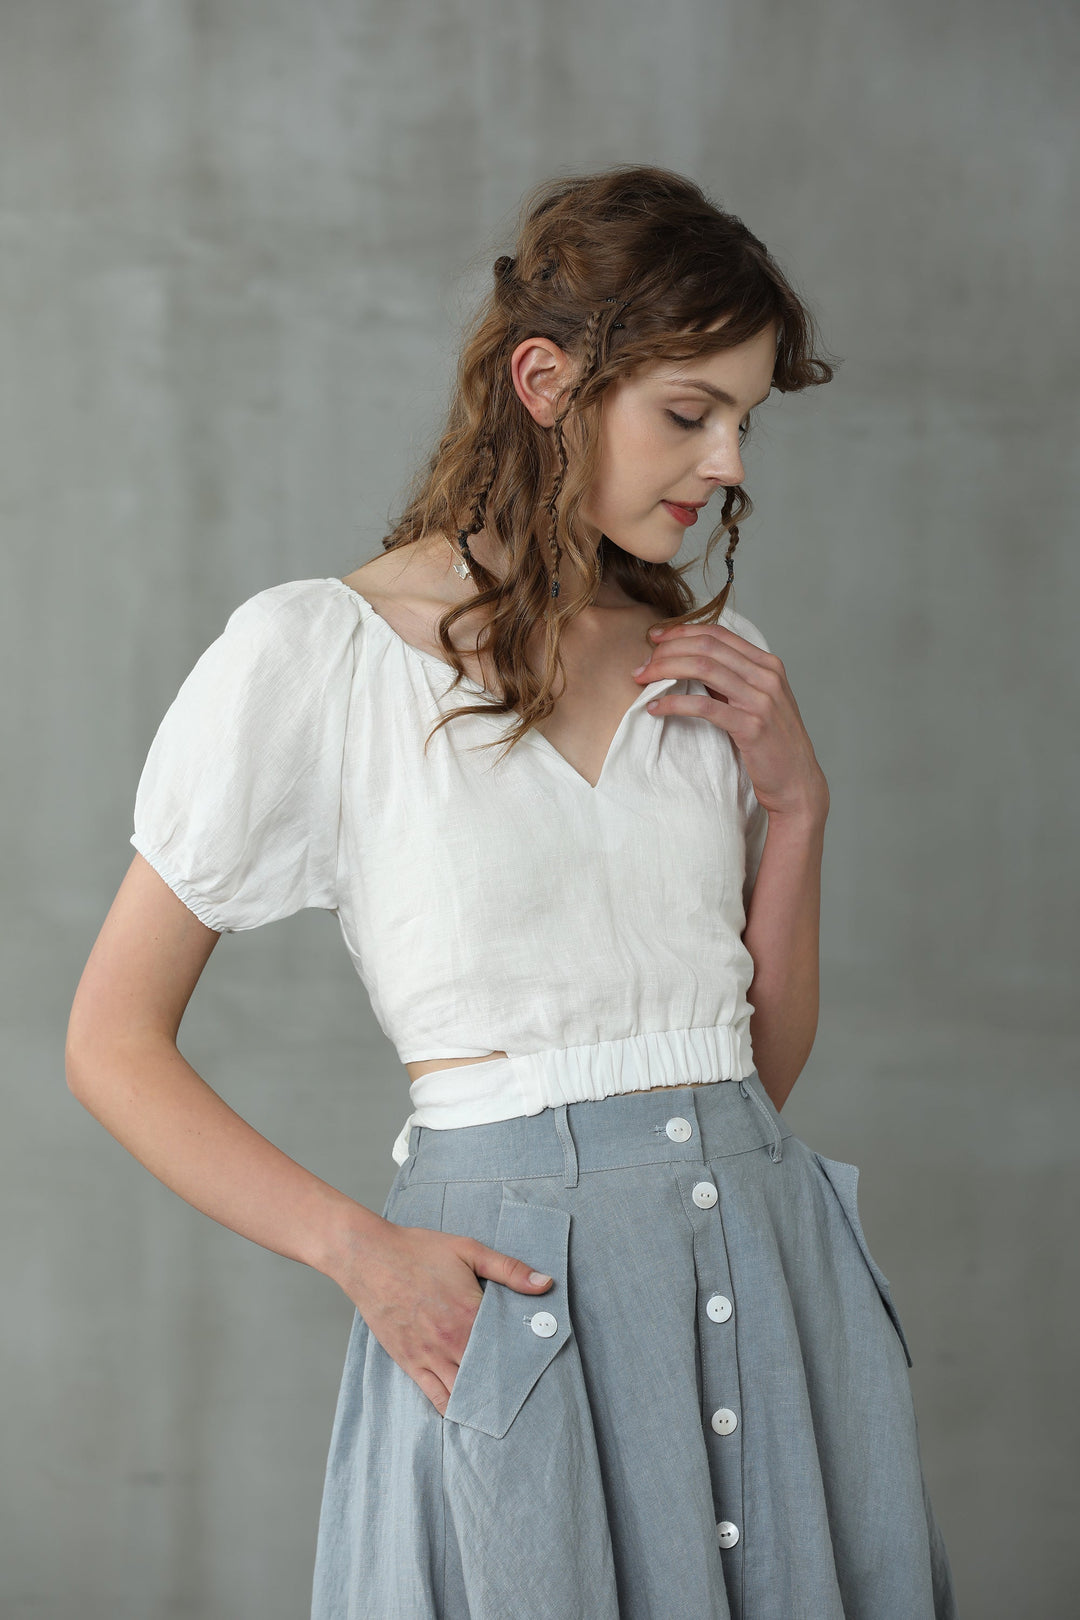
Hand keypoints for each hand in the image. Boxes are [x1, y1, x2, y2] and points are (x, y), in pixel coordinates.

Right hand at [340, 1218, 553, 1415]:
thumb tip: (546, 1284)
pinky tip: (468, 1410)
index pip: (508, 1346)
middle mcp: (452, 1341)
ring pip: (465, 1392)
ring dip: (484, 1400)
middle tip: (527, 1390)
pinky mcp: (410, 1363)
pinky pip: (436, 1396)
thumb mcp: (469, 1250)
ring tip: (503, 1406)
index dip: (527, 1356)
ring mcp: (429, 1356)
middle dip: (509, 1383)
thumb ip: (510, 1269)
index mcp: (470, 1313)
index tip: (541, 1362)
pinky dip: (454, 1407)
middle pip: (490, 1374)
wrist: (369, 1257)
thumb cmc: (419, 1251)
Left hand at [633, 622, 828, 821]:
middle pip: (707, 646)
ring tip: (642, 679)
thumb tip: (688, 665)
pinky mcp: (751, 726)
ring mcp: (761, 700)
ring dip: (666, 670)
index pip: (718, 633)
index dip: (681, 631)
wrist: (797, 782)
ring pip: (704, 669)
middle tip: (642, 664)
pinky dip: (674, 703)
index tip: (654, 637)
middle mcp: (767, 676)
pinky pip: (704, 706)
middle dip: (668, 650)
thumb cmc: (772, 743)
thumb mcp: (756, 702)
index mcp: (768, 664)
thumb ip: (730, 681)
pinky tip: (655, 708)